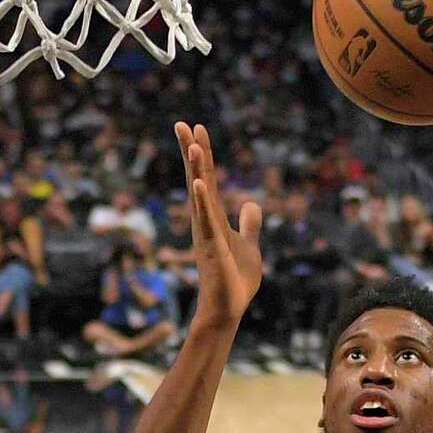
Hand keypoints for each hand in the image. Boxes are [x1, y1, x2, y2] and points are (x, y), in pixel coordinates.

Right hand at [175, 123, 262, 324]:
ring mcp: (206, 234)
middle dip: (192, 151)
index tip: (196, 127)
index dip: (203, 154)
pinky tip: (199, 185)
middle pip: (198, 179)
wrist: (229, 309)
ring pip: (200, 196)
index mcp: (215, 218)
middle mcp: (206, 221)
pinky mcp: (211, 248)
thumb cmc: (236, 280)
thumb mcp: (249, 245)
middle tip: (181, 123)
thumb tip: (251, 203)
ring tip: (192, 145)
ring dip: (196, 170)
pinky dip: (202, 203)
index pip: (207, 179)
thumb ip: (250, 223)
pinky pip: (206, 222)